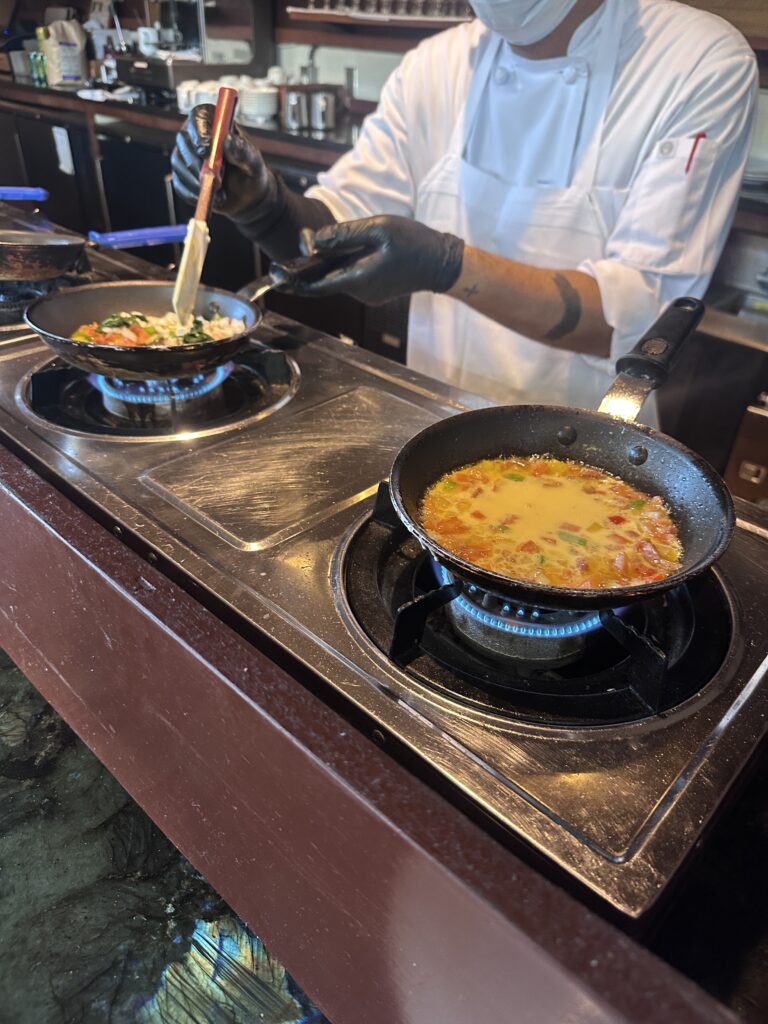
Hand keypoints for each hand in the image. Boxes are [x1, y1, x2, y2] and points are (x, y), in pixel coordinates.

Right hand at [171, 104, 274, 220]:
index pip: (198, 117)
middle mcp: (194, 135)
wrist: (246, 196)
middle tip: (217, 180)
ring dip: (198, 181)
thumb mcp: (253, 163)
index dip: (199, 132)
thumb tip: (228, 141)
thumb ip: (243, 152)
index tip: (206, 151)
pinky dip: (195, 195)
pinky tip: (212, 199)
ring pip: (179, 163)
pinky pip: (180, 185)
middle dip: (197, 162)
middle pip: (184, 140)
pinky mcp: (181, 176)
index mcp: (213, 122)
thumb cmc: (250, 172)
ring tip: (221, 194)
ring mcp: (184, 155)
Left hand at [276, 215, 464, 304]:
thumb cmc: (413, 242)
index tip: (275, 275)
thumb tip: (312, 242)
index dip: (293, 281)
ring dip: (323, 268)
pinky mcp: (374, 290)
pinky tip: (336, 254)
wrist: (440, 263)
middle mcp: (359, 293)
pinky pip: (349, 279)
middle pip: (323, 283)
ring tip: (309, 249)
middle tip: (281, 265)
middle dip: (304, 272)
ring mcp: (367, 294)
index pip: (316, 286)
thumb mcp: (378, 228)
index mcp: (357, 279)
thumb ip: (343, 235)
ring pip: (336, 280)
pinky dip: (339, 268)